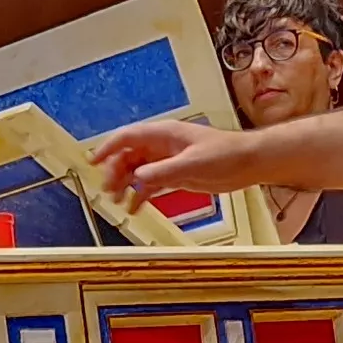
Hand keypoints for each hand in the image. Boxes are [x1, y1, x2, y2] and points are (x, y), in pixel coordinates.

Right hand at [91, 118, 263, 206]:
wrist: (249, 163)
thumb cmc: (227, 154)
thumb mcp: (193, 163)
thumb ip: (164, 171)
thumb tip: (138, 177)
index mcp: (164, 134)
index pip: (128, 137)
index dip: (108, 148)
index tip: (93, 161)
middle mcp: (162, 146)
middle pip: (128, 156)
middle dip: (115, 172)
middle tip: (109, 191)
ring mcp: (168, 161)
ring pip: (137, 171)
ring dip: (125, 185)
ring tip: (118, 201)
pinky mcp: (176, 175)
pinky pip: (151, 184)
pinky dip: (140, 195)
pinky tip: (134, 208)